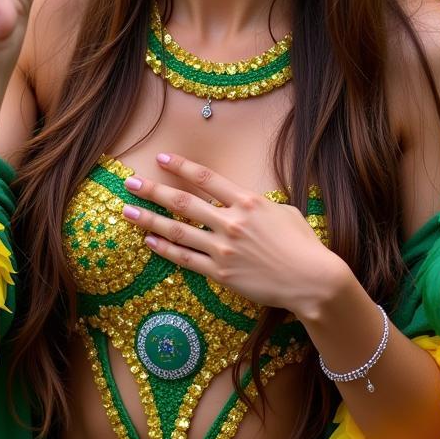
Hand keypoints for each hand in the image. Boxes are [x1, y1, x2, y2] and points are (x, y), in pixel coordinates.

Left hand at [121, 153, 344, 317]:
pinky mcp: (221, 273)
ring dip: (150, 220)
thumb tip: (243, 202)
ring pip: (178, 231)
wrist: (311, 280)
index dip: (181, 166)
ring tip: (128, 211)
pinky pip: (186, 259)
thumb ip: (257, 205)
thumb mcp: (283, 212)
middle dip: (154, 190)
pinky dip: (166, 249)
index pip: (206, 178)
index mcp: (247, 201)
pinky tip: (149, 242)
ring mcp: (223, 248)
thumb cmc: (303, 244)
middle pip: (183, 202)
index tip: (161, 158)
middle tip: (130, 183)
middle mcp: (231, 222)